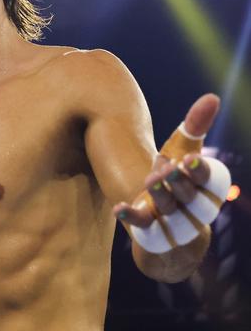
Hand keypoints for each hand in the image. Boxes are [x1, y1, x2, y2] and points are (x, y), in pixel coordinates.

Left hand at [114, 94, 230, 252]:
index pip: (210, 180)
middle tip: (166, 167)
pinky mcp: (151, 233)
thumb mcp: (182, 151)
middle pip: (191, 196)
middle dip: (180, 182)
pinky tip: (119, 208)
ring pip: (171, 212)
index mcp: (205, 187)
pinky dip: (133, 218)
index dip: (201, 170)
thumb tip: (212, 96)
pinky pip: (145, 229)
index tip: (189, 157)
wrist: (167, 226)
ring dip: (162, 197)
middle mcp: (193, 207)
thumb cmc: (175, 178)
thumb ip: (195, 127)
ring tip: (150, 179)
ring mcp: (173, 222)